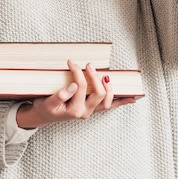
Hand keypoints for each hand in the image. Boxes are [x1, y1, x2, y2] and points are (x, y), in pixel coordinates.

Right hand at [16, 60, 135, 129]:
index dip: (77, 72)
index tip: (71, 62)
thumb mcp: (49, 101)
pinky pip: (110, 106)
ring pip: (107, 101)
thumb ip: (61, 94)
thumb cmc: (47, 106)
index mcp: (75, 110)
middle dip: (95, 77)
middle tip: (88, 64)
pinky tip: (133, 98)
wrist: (44, 116)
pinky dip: (122, 101)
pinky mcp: (93, 109)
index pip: (81, 87)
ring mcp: (91, 111)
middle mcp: (86, 112)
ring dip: (109, 87)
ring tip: (104, 74)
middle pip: (98, 93)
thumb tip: (75, 85)